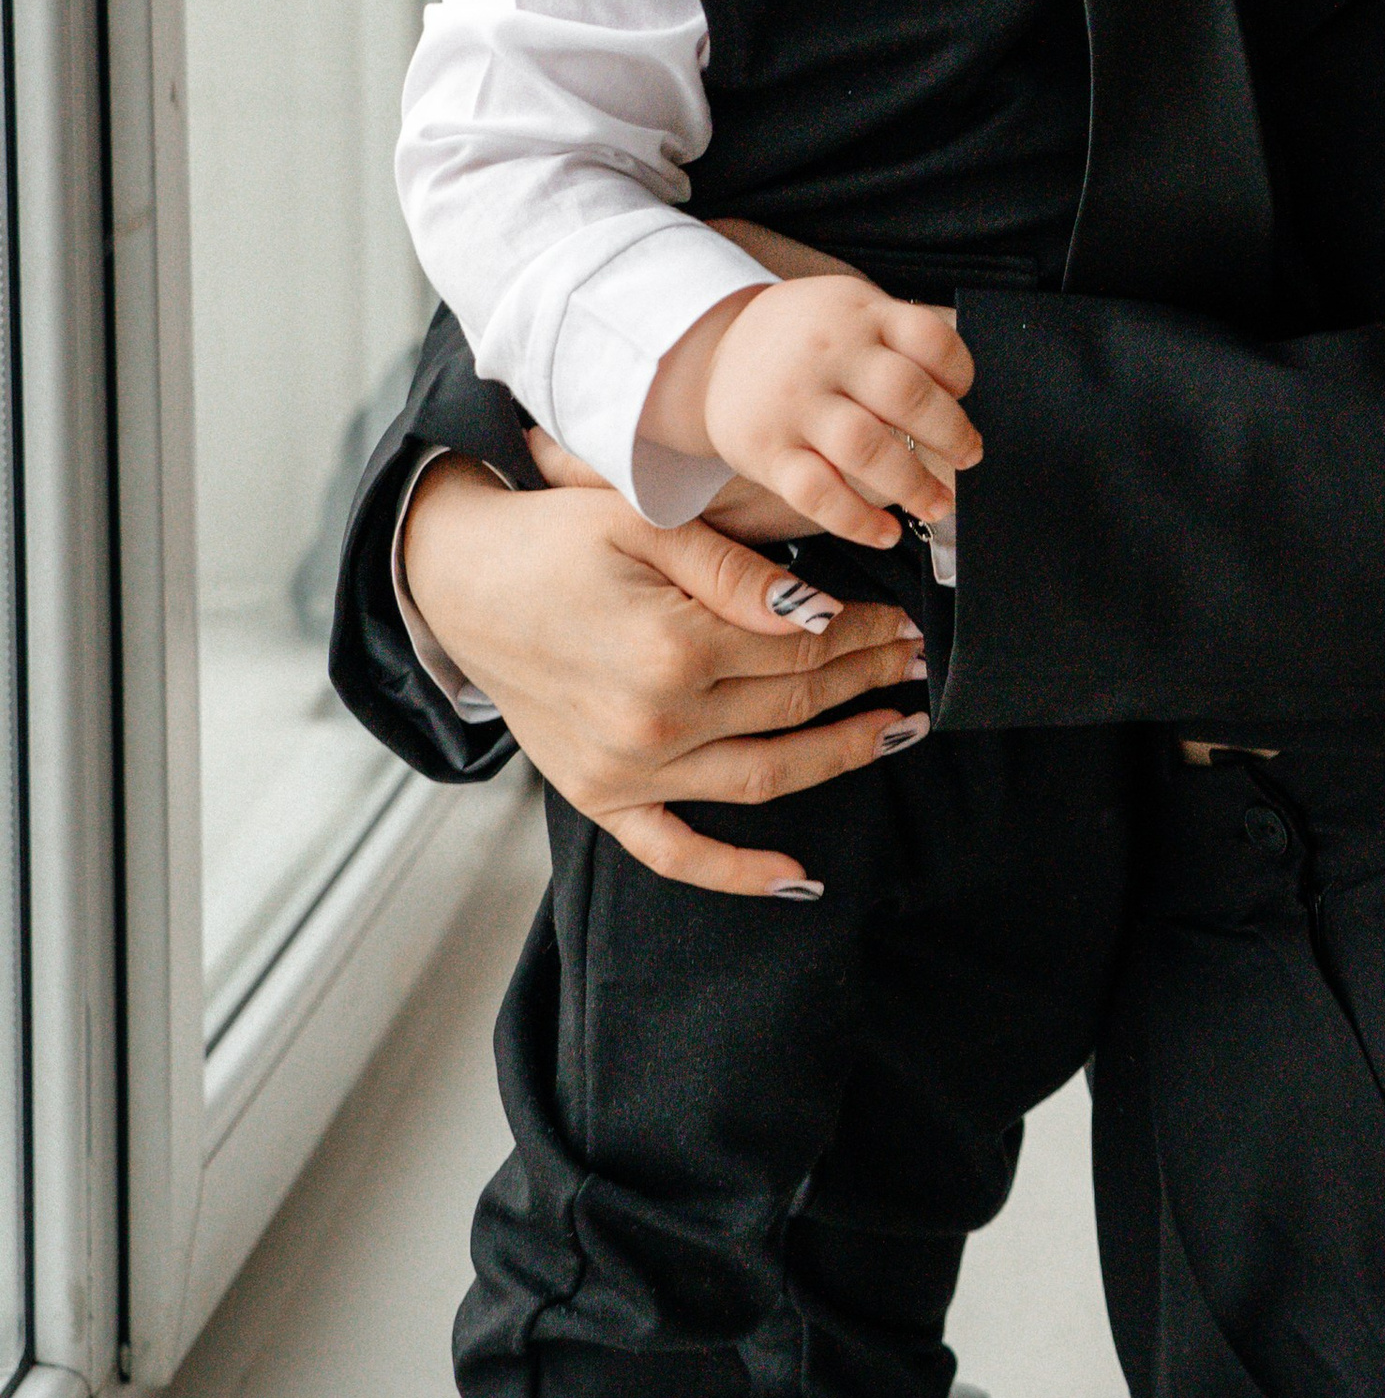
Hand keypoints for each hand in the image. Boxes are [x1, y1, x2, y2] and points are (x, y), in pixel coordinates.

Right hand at [401, 452, 931, 896]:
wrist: (458, 582)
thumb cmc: (552, 540)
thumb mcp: (645, 522)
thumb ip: (737, 570)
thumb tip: (820, 611)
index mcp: (673, 646)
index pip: (802, 646)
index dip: (863, 634)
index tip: (902, 622)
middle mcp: (655, 721)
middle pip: (792, 705)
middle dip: (864, 680)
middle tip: (914, 662)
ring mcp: (627, 771)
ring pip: (763, 777)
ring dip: (839, 756)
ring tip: (895, 730)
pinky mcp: (600, 798)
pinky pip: (677, 853)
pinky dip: (738, 873)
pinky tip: (800, 875)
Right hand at [697, 276, 982, 546]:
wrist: (715, 349)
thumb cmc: (805, 338)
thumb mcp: (851, 309)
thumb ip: (898, 339)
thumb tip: (959, 396)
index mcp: (859, 315)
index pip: (927, 339)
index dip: (958, 371)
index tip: (962, 394)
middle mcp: (827, 356)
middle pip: (903, 394)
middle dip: (950, 433)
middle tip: (968, 455)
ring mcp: (794, 405)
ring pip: (865, 448)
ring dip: (914, 484)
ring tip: (937, 503)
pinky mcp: (766, 451)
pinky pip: (818, 494)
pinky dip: (859, 521)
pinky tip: (885, 532)